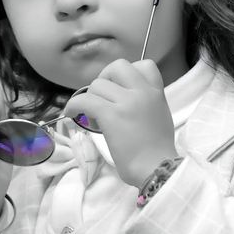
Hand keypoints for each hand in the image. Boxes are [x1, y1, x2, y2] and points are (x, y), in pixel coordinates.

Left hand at [64, 59, 178, 187]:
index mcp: (156, 93)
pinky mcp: (110, 114)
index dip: (128, 73)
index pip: (145, 65)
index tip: (119, 88)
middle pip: (117, 66)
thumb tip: (124, 102)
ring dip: (90, 97)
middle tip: (101, 97)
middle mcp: (142, 92)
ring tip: (90, 114)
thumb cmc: (158, 151)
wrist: (156, 168)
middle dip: (105, 78)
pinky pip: (84, 100)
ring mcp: (126, 101)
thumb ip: (146, 104)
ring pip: (97, 85)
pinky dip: (74, 106)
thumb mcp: (161, 117)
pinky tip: (72, 114)